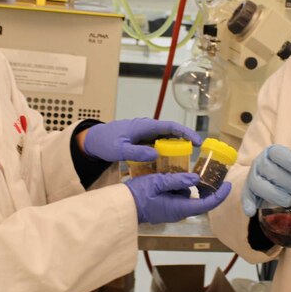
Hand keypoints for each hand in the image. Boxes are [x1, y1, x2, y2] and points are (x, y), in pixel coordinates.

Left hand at [83, 118, 201, 161]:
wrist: (93, 140)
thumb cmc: (105, 142)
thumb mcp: (119, 150)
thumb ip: (136, 152)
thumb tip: (156, 154)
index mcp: (145, 126)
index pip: (171, 127)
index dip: (186, 133)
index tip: (197, 142)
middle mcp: (148, 128)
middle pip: (172, 133)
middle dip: (185, 142)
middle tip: (195, 156)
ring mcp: (145, 135)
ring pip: (166, 140)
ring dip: (176, 149)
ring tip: (185, 163)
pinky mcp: (142, 142)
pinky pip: (158, 146)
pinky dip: (166, 153)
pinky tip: (169, 165)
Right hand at [125, 173, 230, 223]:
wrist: (122, 207)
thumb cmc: (137, 195)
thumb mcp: (157, 182)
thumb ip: (176, 180)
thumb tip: (196, 178)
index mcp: (179, 208)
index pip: (206, 204)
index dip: (220, 195)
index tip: (228, 184)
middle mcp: (178, 212)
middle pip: (200, 201)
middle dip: (206, 188)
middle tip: (210, 172)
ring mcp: (172, 211)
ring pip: (188, 198)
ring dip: (190, 186)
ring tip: (189, 169)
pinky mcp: (166, 209)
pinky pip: (178, 198)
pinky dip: (180, 187)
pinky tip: (174, 176)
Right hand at [241, 145, 290, 216]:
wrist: (267, 177)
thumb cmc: (286, 171)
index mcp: (273, 152)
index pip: (278, 153)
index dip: (290, 161)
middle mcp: (260, 162)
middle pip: (269, 170)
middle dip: (288, 183)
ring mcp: (252, 176)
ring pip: (259, 184)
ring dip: (276, 195)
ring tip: (290, 201)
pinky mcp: (247, 190)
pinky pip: (245, 196)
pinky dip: (247, 204)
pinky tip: (251, 212)